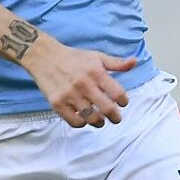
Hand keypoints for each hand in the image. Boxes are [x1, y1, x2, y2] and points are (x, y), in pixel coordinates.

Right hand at [21, 38, 135, 128]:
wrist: (44, 57)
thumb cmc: (73, 58)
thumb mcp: (96, 56)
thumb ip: (116, 63)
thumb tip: (134, 62)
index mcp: (96, 72)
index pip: (118, 93)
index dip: (124, 101)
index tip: (122, 103)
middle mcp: (84, 84)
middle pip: (107, 109)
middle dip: (115, 117)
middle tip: (116, 118)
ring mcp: (70, 95)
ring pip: (91, 118)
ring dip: (100, 122)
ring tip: (101, 120)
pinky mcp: (57, 103)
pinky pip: (74, 122)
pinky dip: (82, 124)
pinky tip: (84, 119)